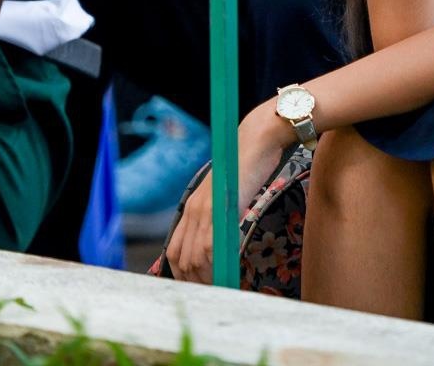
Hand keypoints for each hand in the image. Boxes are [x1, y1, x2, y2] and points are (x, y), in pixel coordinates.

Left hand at [164, 104, 293, 283]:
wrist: (258, 140)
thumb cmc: (249, 166)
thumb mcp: (229, 194)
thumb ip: (220, 216)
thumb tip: (223, 245)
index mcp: (191, 207)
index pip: (175, 251)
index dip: (184, 274)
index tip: (200, 286)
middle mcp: (192, 210)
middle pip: (181, 259)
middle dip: (194, 282)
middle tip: (212, 292)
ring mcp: (204, 210)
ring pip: (194, 258)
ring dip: (207, 278)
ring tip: (222, 287)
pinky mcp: (220, 209)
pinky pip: (211, 248)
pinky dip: (216, 265)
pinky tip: (227, 271)